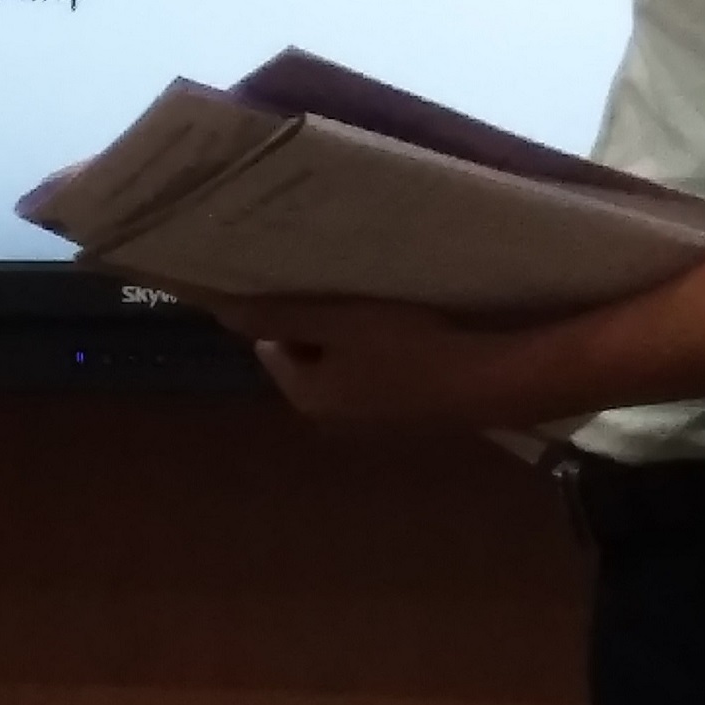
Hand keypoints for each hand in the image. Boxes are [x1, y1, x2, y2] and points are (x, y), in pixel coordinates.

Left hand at [205, 294, 541, 425]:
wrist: (485, 383)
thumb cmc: (406, 348)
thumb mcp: (338, 320)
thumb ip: (280, 315)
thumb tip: (219, 310)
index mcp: (307, 397)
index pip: (270, 349)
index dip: (283, 312)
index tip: (303, 281)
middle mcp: (332, 419)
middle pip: (307, 360)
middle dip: (318, 325)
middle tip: (339, 286)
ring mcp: (372, 423)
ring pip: (345, 368)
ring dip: (352, 339)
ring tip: (371, 301)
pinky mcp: (406, 418)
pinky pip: (378, 377)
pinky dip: (382, 355)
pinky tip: (406, 330)